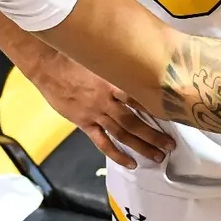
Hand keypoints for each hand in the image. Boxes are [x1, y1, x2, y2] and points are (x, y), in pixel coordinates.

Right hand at [27, 51, 173, 168]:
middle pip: (135, 121)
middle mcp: (107, 100)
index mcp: (114, 81)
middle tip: (170, 145)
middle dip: (154, 135)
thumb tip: (138, 62)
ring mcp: (96, 113)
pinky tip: (130, 163)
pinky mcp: (84, 122)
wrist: (47, 65)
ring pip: (123, 133)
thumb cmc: (73, 57)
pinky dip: (117, 154)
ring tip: (158, 156)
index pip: (141, 98)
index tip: (173, 117)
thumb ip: (119, 65)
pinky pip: (103, 142)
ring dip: (141, 146)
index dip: (158, 109)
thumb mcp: (101, 58)